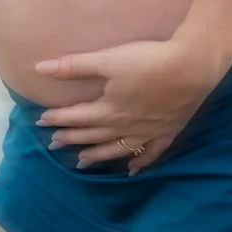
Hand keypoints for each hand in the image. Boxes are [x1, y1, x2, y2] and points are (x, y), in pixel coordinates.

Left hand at [33, 36, 229, 172]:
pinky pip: (149, 155)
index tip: (40, 120)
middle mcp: (123, 127)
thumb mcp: (108, 59)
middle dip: (71, 138)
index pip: (75, 116)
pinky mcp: (166, 133)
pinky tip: (131, 172)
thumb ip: (74, 66)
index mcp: (107, 110)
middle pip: (92, 135)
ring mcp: (146, 134)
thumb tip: (39, 68)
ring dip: (97, 156)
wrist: (192, 68)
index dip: (57, 118)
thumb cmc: (148, 61)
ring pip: (116, 150)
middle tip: (54, 144)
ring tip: (81, 162)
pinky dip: (138, 164)